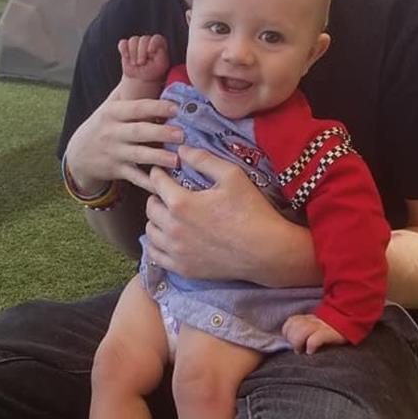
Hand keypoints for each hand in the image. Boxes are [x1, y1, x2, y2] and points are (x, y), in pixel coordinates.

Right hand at [65, 93, 182, 193]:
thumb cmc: (102, 125)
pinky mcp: (117, 171)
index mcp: (113, 113)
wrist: (78, 155)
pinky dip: (148, 182)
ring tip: (177, 159)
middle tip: (181, 134)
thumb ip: (126, 90)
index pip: (136, 108)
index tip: (175, 107)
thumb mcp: (109, 105)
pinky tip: (163, 185)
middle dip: (160, 132)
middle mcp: (112, 132)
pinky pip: (135, 177)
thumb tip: (144, 65)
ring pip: (138, 155)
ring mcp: (114, 153)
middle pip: (139, 131)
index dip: (155, 107)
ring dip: (158, 157)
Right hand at [119, 34, 168, 84]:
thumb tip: (150, 50)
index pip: (157, 39)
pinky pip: (123, 43)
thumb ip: (159, 58)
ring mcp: (137, 43)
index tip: (150, 51)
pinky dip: (123, 49)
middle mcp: (148, 42)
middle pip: (144, 39)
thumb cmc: (152, 72)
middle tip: (140, 63)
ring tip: (135, 64)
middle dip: (141, 52)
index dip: (153, 43)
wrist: (140, 78)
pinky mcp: (126, 47)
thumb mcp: (159, 67)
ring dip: (133, 53)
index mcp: (159, 45)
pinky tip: (126, 56)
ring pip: (134, 40)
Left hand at [144, 144, 305, 281]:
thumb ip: (204, 160)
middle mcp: (173, 228)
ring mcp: (177, 251)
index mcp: (181, 203)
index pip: (156, 183)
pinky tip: (166, 238)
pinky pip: (156, 255)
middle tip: (166, 193)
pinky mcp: (184, 268)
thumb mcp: (232, 176)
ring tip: (167, 214)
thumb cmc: (251, 210)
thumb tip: (181, 150)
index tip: (162, 172)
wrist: (267, 251)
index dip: (158, 173)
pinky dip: (156, 244)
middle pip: (150, 207)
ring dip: (155, 220)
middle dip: (156, 196)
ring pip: (150, 231)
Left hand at [282, 314, 346, 355]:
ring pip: (301, 331)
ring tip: (303, 351)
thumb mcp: (320, 324)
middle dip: (292, 339)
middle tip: (297, 349)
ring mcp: (322, 326)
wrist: (353, 317)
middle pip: (294, 326)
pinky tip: (311, 352)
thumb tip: (294, 339)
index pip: (291, 321)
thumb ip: (307, 327)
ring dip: (298, 343)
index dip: (287, 331)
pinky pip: (314, 339)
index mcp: (310, 318)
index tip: (291, 340)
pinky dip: (310, 346)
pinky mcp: (330, 334)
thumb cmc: (335, 328)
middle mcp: (314, 320)